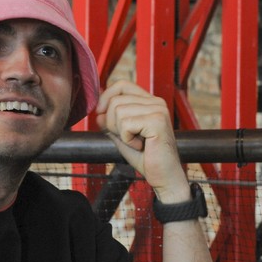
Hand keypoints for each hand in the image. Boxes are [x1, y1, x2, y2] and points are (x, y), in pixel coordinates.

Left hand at [95, 80, 188, 201]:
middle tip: (127, 138)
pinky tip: (140, 145)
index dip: (106, 97)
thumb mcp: (123, 136)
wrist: (164, 177)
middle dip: (111, 123)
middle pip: (116, 100)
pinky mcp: (157, 121)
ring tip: (136, 142)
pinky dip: (127, 139)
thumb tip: (98, 112)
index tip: (101, 115)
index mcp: (149, 102)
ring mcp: (158, 110)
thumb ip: (111, 122)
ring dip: (121, 132)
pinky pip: (126, 124)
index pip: (122, 85)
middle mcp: (156, 102)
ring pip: (118, 111)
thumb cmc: (146, 158)